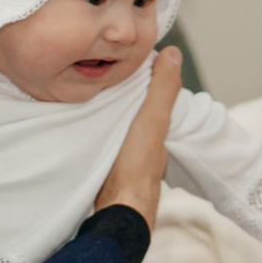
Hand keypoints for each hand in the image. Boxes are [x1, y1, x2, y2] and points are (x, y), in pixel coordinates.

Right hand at [94, 46, 180, 228]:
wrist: (116, 209)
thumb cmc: (135, 165)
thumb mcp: (151, 120)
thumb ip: (163, 89)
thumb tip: (173, 52)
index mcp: (160, 126)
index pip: (157, 91)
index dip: (145, 73)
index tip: (127, 57)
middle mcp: (148, 139)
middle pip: (139, 105)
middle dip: (127, 88)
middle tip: (105, 70)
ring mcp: (130, 152)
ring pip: (123, 120)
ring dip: (113, 107)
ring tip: (93, 89)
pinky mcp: (112, 162)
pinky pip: (109, 134)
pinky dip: (103, 124)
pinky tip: (88, 118)